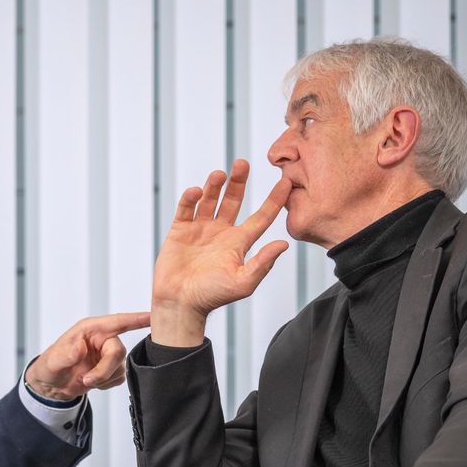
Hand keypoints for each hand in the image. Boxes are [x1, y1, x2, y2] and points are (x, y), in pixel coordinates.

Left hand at [25, 312, 150, 400]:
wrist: (52, 386)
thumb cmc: (50, 366)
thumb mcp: (53, 360)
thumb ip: (66, 354)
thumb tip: (79, 350)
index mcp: (91, 330)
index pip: (118, 322)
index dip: (137, 319)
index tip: (153, 316)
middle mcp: (102, 339)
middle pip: (118, 351)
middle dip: (105, 369)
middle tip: (87, 380)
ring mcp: (108, 354)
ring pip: (120, 366)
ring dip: (104, 378)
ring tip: (85, 380)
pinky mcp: (111, 369)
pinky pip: (119, 377)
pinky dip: (106, 384)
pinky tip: (93, 382)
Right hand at [151, 161, 291, 345]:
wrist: (180, 303)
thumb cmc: (211, 296)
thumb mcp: (242, 282)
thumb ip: (262, 263)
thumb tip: (284, 244)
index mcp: (239, 243)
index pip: (261, 217)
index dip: (274, 200)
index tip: (286, 182)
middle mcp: (221, 232)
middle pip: (234, 200)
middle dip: (239, 182)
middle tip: (243, 163)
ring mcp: (200, 229)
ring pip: (210, 200)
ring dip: (215, 185)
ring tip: (220, 174)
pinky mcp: (180, 230)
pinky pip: (186, 208)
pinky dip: (191, 198)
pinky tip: (197, 191)